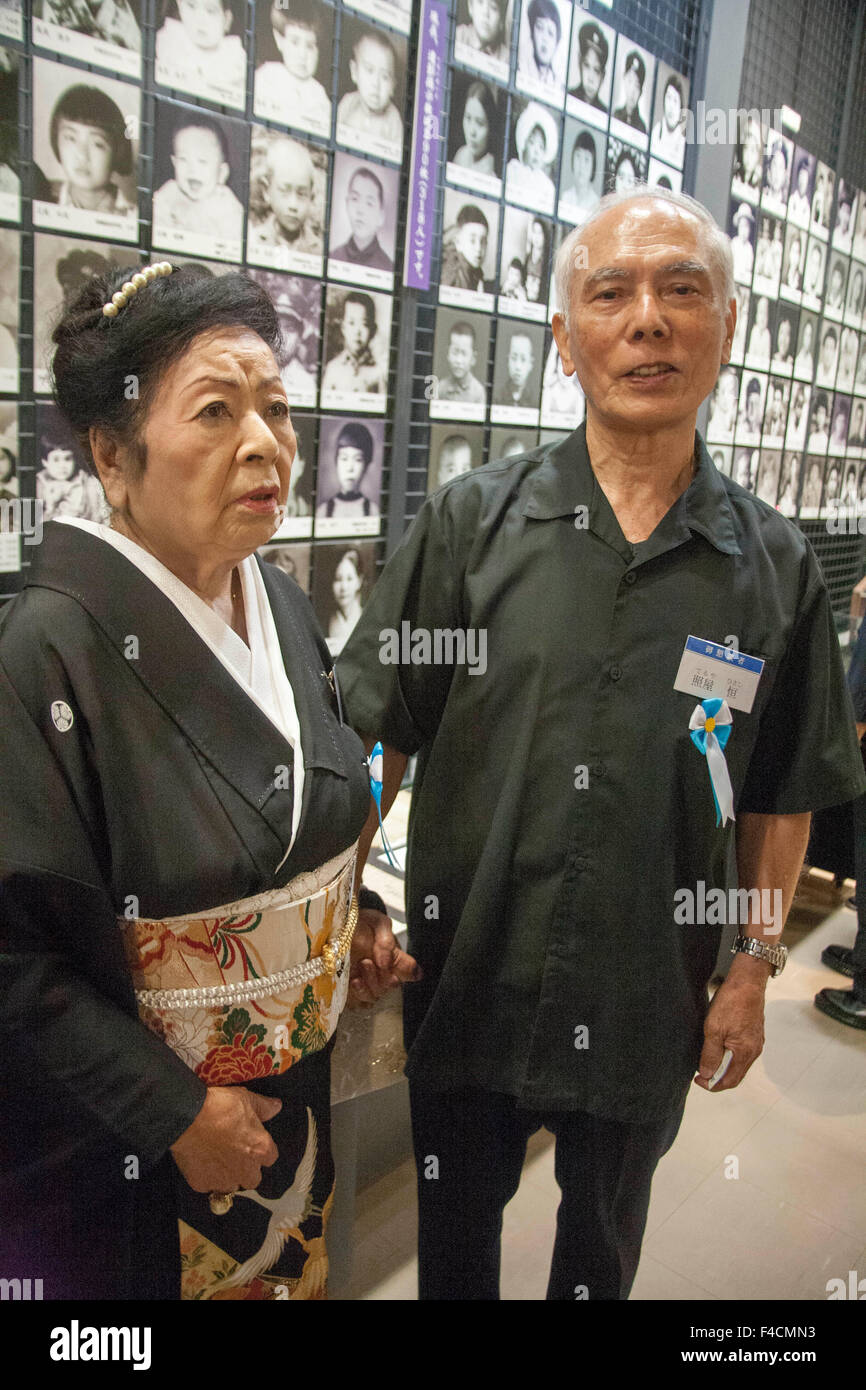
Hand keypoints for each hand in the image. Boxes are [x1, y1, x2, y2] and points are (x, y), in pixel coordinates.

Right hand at [170, 1086, 280, 1191]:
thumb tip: (276, 1107)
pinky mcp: (203, 1184)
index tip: (251, 1143)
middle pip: (252, 1178)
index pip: (270, 1158)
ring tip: (215, 1157)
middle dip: (245, 1168)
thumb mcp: (246, 1099)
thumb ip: (264, 1107)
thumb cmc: (218, 1107)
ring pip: (231, 1186)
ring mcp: (223, 1180)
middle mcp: (245, 1170)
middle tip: (233, 1152)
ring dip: (227, 1176)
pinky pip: (208, 1186)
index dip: (261, 1150)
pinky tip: (200, 1160)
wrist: (187, 1117)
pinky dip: (206, 1177)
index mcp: (260, 1150)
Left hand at [348, 908, 420, 1007]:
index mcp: (393, 956)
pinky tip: (351, 984)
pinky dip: (355, 995)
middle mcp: (382, 972)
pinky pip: (356, 1002)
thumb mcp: (377, 923)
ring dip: (368, 987)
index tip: (398, 968)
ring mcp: (366, 982)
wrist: (335, 923)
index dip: (407, 972)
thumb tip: (386, 962)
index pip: (409, 969)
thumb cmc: (361, 922)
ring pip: (374, 996)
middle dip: (381, 978)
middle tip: (367, 962)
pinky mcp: (349, 991)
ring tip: (357, 974)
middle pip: (389, 986)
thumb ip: (385, 940)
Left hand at [693, 971, 765, 1092]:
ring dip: (723, 1066)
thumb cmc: (732, 1002)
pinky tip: (718, 1047)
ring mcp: (756, 1042)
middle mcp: (754, 1051)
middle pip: (735, 1075)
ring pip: (739, 1064)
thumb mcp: (714, 1029)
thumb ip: (710, 1054)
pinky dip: (729, 1056)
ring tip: (706, 1059)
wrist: (747, 982)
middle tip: (700, 1072)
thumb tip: (707, 1074)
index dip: (713, 1085)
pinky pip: (742, 1052)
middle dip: (717, 1077)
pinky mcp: (754, 1034)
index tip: (698, 1080)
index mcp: (745, 1053)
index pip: (730, 1081)